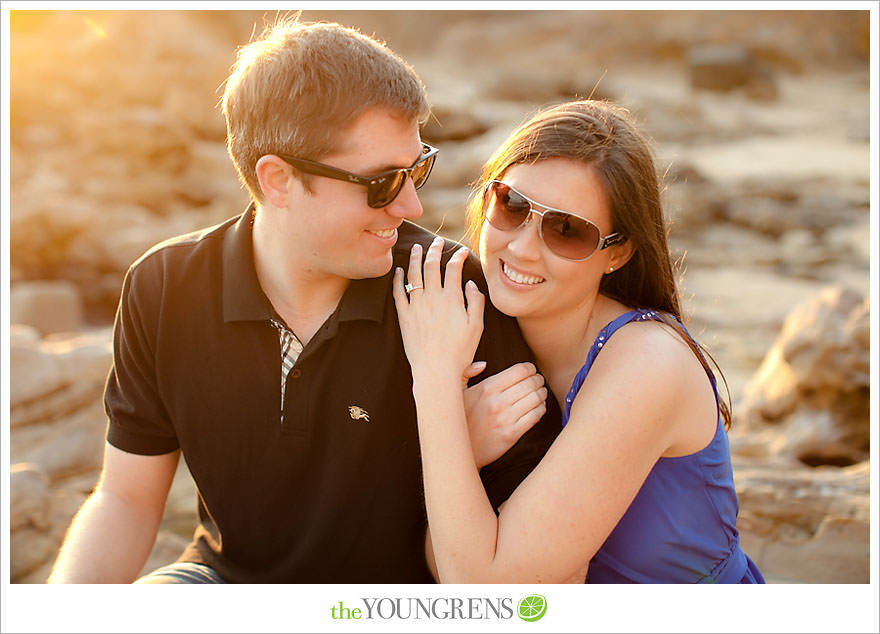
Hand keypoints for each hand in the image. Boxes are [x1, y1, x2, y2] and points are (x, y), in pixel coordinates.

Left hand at [393, 237, 484, 383]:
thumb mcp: (477, 326)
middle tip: (437, 242)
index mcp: (452, 298)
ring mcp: (416, 306)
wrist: (436, 370)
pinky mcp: (404, 317)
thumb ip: (476, 301)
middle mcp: (432, 298)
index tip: (461, 252)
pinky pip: (398, 293)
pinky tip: (400, 271)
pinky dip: (399, 279)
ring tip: (418, 248)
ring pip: (414, 274)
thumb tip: (470, 284)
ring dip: (416, 258)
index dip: (458, 256)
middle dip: (435, 250)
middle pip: (432, 265)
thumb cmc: (460, 352)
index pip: (454, 268)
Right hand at [462, 362, 547, 467]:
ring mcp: (504, 419)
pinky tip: (538, 408)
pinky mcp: (511, 434)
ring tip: (540, 394)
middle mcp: (497, 402)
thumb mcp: (458, 392)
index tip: (531, 371)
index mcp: (486, 388)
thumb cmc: (461, 418)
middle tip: (539, 382)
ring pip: (535, 399)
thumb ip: (467, 373)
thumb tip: (483, 364)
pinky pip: (535, 416)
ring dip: (542, 394)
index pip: (519, 371)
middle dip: (538, 380)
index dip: (530, 369)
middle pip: (531, 383)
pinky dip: (541, 410)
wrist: (460, 449)